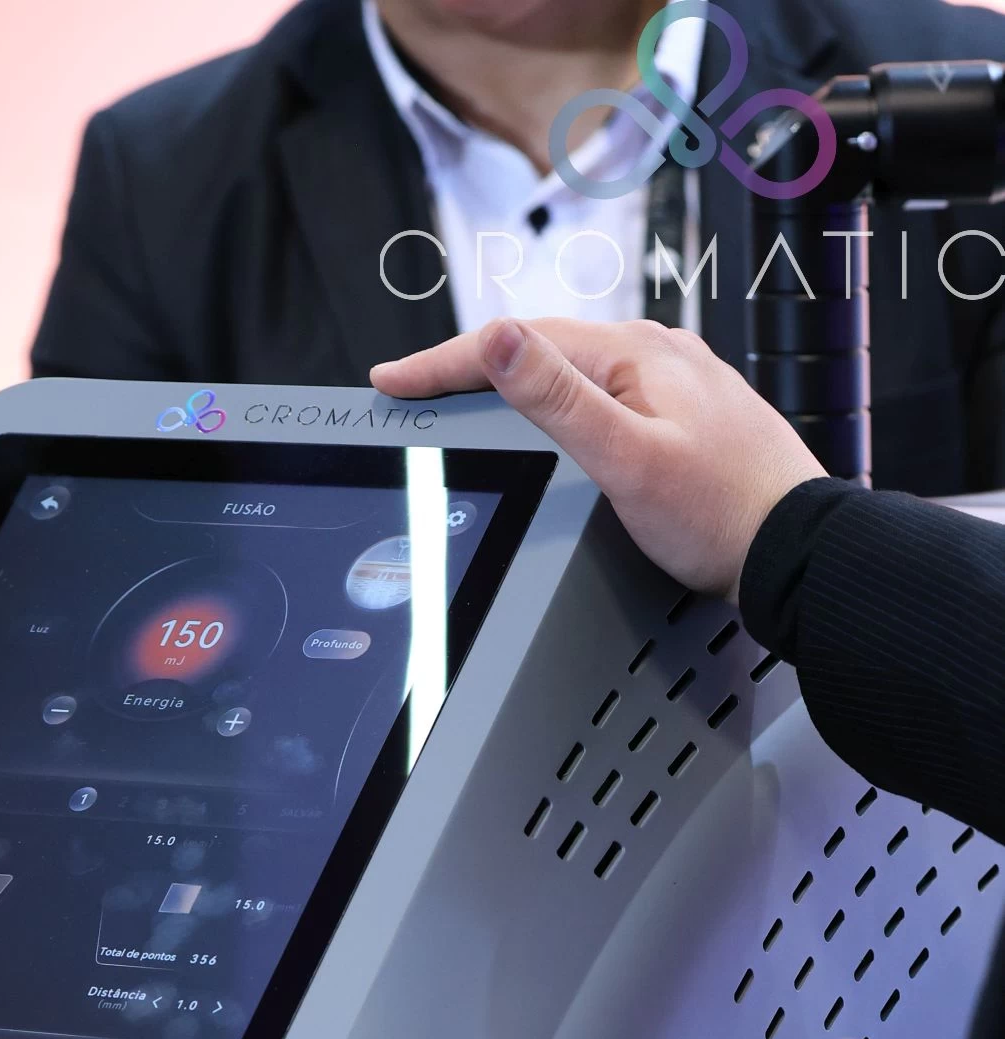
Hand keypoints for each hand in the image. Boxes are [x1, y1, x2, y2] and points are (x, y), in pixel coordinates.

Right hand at [372, 317, 824, 602]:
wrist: (794, 551)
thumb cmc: (723, 515)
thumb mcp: (625, 457)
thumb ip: (556, 398)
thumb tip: (499, 339)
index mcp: (634, 354)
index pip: (514, 344)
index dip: (444, 364)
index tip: (393, 380)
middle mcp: (655, 354)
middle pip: (540, 349)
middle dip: (469, 367)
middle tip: (412, 389)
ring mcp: (672, 383)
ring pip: (570, 370)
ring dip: (511, 382)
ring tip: (463, 399)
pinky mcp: (682, 415)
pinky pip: (601, 393)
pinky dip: (556, 403)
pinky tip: (548, 420)